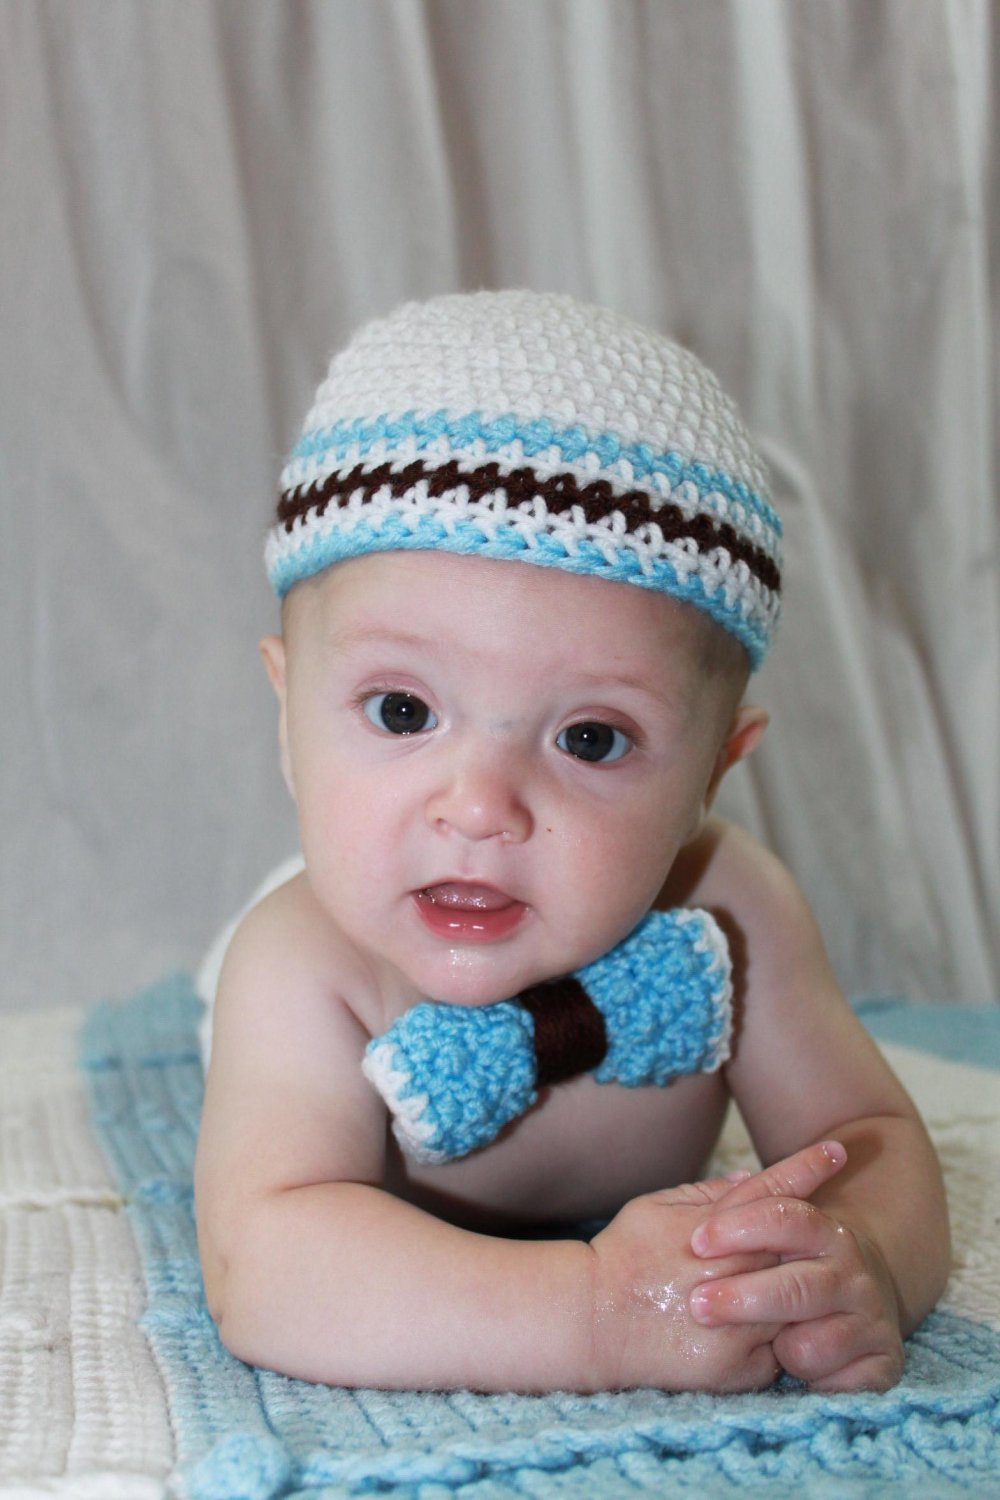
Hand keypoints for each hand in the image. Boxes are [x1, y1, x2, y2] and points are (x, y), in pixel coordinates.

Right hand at [588, 1143, 846, 1391]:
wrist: (590, 1321)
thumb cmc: (620, 1257)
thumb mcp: (655, 1206)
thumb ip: (706, 1193)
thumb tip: (751, 1179)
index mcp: (716, 1228)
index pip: (774, 1191)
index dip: (808, 1167)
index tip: (839, 1149)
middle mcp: (735, 1271)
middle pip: (796, 1249)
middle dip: (811, 1243)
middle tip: (821, 1238)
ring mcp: (741, 1322)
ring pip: (795, 1304)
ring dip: (792, 1296)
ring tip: (774, 1295)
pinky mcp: (739, 1367)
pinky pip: (778, 1350)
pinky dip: (771, 1339)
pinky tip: (747, 1333)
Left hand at [688, 1141, 905, 1390]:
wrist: (857, 1303)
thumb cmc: (792, 1264)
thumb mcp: (769, 1232)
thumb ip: (747, 1209)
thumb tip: (725, 1188)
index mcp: (824, 1230)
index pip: (785, 1217)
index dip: (740, 1227)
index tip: (698, 1242)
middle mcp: (852, 1271)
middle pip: (797, 1286)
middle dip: (744, 1299)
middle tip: (699, 1305)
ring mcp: (871, 1318)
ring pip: (815, 1343)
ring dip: (780, 1349)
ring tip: (762, 1347)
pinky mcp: (884, 1363)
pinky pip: (841, 1384)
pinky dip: (815, 1382)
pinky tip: (799, 1375)